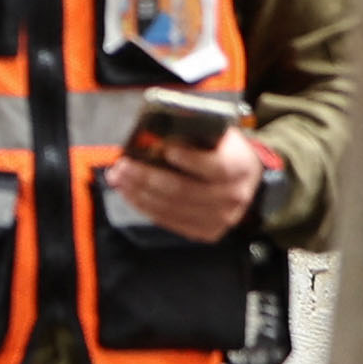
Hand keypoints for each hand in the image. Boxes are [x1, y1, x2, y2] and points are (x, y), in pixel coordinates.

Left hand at [103, 123, 266, 243]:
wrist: (245, 178)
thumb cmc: (221, 150)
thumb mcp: (217, 134)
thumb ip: (193, 132)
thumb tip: (153, 133)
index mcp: (240, 167)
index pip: (215, 167)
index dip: (189, 159)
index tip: (166, 149)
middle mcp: (234, 196)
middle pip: (184, 190)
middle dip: (147, 177)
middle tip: (123, 165)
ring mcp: (222, 218)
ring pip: (172, 208)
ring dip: (138, 194)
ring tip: (118, 179)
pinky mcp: (207, 231)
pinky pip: (170, 222)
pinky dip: (145, 207)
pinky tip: (129, 194)